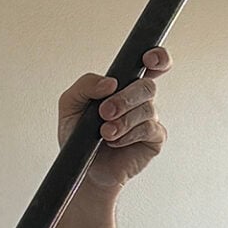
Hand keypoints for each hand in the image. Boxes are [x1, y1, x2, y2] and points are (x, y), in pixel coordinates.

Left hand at [59, 46, 170, 193]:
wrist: (83, 169)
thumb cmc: (79, 136)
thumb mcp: (70, 106)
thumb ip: (84, 86)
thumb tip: (109, 82)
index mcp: (123, 85)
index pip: (150, 63)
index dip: (157, 57)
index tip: (148, 59)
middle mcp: (139, 99)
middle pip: (147, 85)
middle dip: (125, 98)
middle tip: (104, 112)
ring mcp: (149, 118)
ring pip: (147, 108)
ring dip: (123, 120)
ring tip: (104, 132)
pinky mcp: (154, 138)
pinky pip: (149, 129)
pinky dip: (129, 134)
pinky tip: (115, 141)